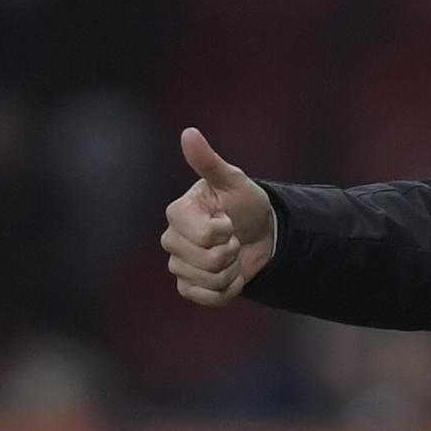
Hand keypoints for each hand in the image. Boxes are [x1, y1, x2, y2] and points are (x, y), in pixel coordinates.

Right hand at [161, 127, 275, 306]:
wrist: (259, 233)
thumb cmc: (244, 202)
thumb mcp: (233, 180)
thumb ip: (209, 162)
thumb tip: (189, 132)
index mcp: (177, 213)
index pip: (205, 236)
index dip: (226, 231)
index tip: (229, 219)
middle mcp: (171, 239)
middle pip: (209, 260)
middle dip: (232, 250)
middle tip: (233, 236)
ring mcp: (178, 265)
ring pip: (211, 281)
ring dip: (233, 269)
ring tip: (231, 253)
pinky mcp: (189, 287)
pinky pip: (210, 299)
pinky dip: (230, 289)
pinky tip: (231, 273)